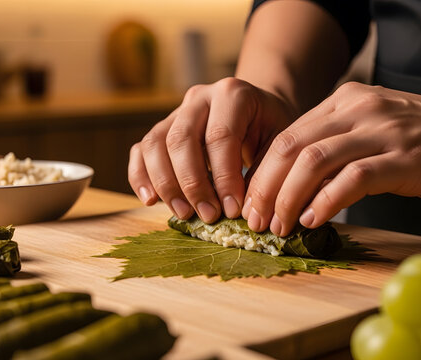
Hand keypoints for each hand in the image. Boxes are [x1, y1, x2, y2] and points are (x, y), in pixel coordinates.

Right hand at [128, 77, 295, 222]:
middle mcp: (199, 98)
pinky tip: (151, 200)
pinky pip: (141, 150)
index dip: (224, 177)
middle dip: (192, 183)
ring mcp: (176, 112)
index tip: (232, 210)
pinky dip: (140, 176)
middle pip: (181, 139)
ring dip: (166, 184)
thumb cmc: (271, 130)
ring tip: (184, 214)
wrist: (259, 111)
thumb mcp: (279, 143)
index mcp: (232, 94)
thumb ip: (263, 170)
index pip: (219, 136)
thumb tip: (244, 211)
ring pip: (155, 143)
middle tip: (208, 215)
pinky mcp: (161, 128)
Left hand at [243, 82, 420, 235]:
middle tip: (253, 220)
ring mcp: (380, 132)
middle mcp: (356, 112)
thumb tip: (294, 186)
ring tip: (277, 226)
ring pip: (313, 162)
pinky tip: (312, 220)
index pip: (286, 137)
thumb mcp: (373, 131)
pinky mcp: (404, 157)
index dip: (260, 173)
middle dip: (263, 187)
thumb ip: (336, 148)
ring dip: (287, 198)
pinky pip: (353, 179)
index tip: (248, 202)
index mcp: (343, 104)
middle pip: (290, 148)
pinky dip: (326, 201)